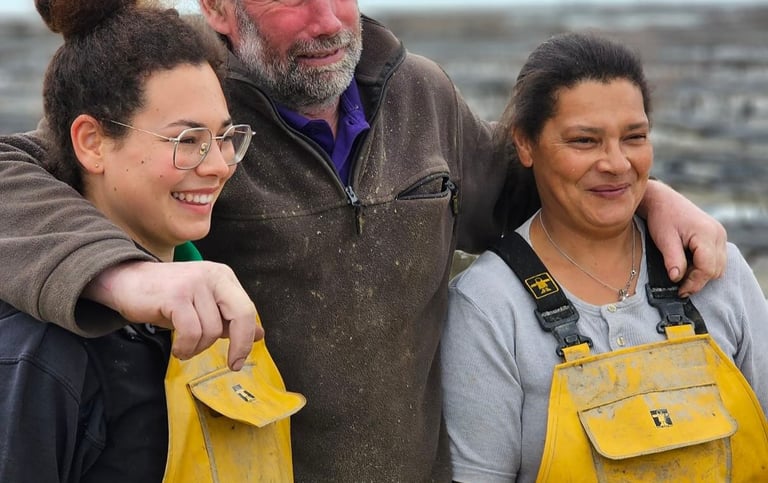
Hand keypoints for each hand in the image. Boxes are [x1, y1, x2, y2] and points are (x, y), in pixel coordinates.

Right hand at [84, 260, 262, 369]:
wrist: (125, 281)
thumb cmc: (165, 297)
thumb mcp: (202, 305)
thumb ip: (228, 318)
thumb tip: (260, 335)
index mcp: (223, 277)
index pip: (247, 309)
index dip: (247, 338)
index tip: (239, 359)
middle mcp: (213, 276)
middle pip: (242, 314)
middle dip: (240, 344)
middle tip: (232, 364)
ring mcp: (194, 283)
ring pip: (212, 330)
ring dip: (198, 348)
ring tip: (185, 348)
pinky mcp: (176, 295)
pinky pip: (192, 332)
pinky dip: (187, 347)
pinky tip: (179, 349)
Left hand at [640, 180, 726, 296]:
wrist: (662, 200)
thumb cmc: (661, 217)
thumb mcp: (664, 239)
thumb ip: (673, 259)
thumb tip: (677, 279)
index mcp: (706, 233)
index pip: (707, 268)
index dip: (694, 283)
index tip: (679, 291)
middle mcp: (718, 234)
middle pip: (715, 269)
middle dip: (698, 280)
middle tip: (679, 286)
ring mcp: (719, 235)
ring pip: (719, 266)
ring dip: (702, 274)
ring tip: (682, 274)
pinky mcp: (716, 236)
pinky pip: (716, 259)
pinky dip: (704, 266)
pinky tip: (688, 265)